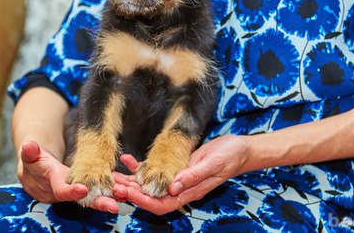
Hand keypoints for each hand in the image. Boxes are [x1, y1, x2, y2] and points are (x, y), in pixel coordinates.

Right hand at [18, 139, 122, 212]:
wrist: (37, 171)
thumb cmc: (34, 161)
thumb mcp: (30, 155)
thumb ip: (30, 152)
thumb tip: (28, 146)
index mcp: (52, 183)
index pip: (61, 190)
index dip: (71, 191)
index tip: (83, 190)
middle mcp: (66, 191)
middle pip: (83, 200)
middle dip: (99, 202)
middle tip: (114, 205)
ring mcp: (77, 191)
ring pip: (95, 197)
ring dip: (110, 196)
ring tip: (126, 194)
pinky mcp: (86, 188)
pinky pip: (100, 191)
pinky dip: (112, 190)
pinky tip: (127, 189)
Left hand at [116, 135, 249, 214]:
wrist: (240, 149)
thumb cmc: (230, 157)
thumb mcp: (213, 164)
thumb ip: (194, 176)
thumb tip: (173, 188)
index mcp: (190, 192)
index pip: (163, 204)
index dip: (145, 201)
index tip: (129, 194)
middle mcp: (181, 188)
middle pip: (151, 196)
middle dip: (132, 192)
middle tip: (113, 186)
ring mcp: (178, 177)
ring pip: (150, 184)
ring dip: (132, 181)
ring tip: (114, 175)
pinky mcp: (176, 165)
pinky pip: (156, 169)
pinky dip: (141, 166)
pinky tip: (128, 159)